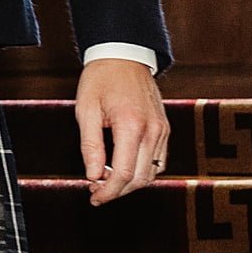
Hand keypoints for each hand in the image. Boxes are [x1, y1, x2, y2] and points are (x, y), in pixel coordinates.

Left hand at [75, 56, 167, 205]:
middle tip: (96, 191)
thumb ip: (90, 146)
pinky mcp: (165, 129)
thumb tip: (92, 176)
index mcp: (132, 126)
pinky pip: (158, 161)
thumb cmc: (101, 80)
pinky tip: (122, 167)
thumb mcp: (86, 110)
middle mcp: (153, 131)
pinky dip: (142, 171)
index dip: (107, 191)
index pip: (123, 174)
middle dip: (117, 191)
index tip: (94, 197)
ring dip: (130, 183)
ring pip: (152, 173)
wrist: (124, 55)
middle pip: (140, 179)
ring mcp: (162, 130)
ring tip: (106, 180)